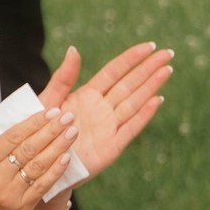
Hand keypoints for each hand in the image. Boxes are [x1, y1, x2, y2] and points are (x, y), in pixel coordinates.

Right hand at [0, 108, 77, 209]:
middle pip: (29, 148)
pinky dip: (56, 171)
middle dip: (51, 130)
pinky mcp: (21, 207)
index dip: (34, 123)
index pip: (12, 137)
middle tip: (67, 116)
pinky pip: (42, 185)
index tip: (50, 112)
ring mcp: (10, 193)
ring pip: (39, 165)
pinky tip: (66, 157)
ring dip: (58, 146)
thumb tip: (21, 131)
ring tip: (71, 132)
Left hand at [40, 42, 171, 179]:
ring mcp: (109, 126)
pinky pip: (130, 128)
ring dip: (151, 87)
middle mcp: (102, 108)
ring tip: (167, 70)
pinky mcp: (111, 146)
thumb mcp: (49, 101)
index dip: (131, 59)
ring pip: (134, 102)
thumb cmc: (42, 132)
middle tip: (168, 53)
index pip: (114, 72)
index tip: (149, 46)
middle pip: (129, 84)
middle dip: (148, 69)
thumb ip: (63, 78)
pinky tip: (157, 100)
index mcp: (87, 95)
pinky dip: (144, 115)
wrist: (42, 163)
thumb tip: (74, 49)